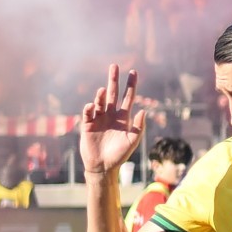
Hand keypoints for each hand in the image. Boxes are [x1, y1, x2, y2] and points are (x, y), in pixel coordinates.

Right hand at [78, 64, 145, 181]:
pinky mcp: (87, 125)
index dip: (131, 85)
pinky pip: (88, 113)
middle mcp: (111, 115)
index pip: (128, 97)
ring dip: (101, 95)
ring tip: (102, 90)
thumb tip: (144, 110)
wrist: (103, 166)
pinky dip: (89, 107)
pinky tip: (92, 105)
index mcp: (123, 117)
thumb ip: (139, 126)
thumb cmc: (120, 154)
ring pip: (100, 102)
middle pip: (112, 94)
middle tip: (114, 65)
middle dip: (113, 80)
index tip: (134, 72)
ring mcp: (99, 119)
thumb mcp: (133, 140)